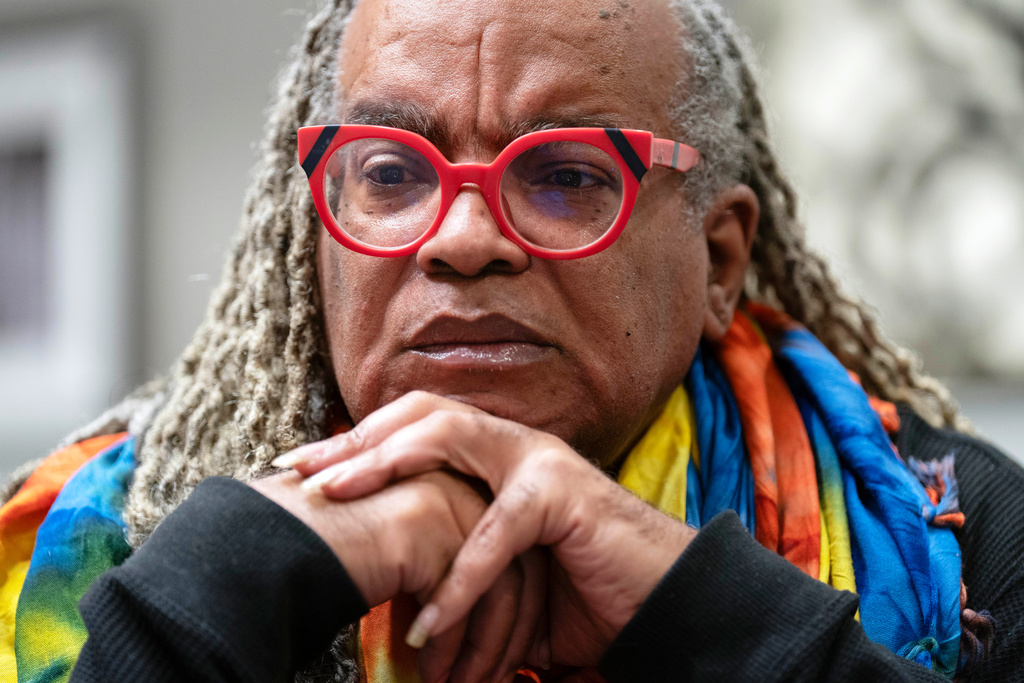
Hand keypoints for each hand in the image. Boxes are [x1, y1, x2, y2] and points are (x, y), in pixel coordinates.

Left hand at [277, 391, 696, 667]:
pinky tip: (428, 624)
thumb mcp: (500, 572)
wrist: (662, 601)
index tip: (304, 469)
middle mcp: (514, 444)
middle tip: (298, 470)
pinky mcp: (563, 498)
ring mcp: (539, 462)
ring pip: (448, 436)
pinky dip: (458, 581)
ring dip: (384, 464)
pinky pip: (494, 533)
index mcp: (496, 456)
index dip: (357, 443)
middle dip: (354, 440)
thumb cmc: (581, 589)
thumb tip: (392, 592)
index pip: (415, 427)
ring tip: (334, 497)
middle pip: (419, 415)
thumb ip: (452, 562)